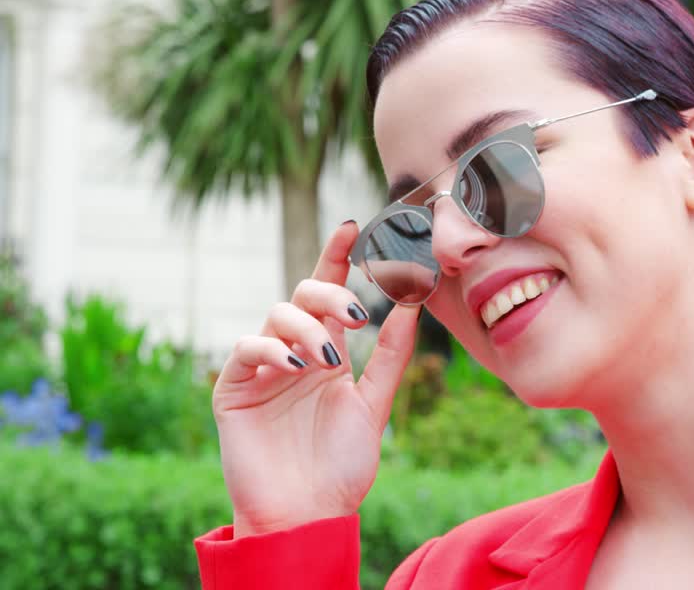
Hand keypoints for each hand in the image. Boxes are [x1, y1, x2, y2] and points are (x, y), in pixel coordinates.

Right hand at [211, 221, 420, 536]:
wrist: (309, 514)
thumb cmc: (341, 466)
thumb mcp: (374, 405)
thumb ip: (390, 357)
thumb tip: (414, 305)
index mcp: (327, 352)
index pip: (329, 294)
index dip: (337, 257)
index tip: (353, 226)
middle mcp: (293, 352)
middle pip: (302, 295)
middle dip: (330, 294)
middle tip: (358, 315)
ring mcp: (261, 369)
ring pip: (276, 316)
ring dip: (308, 328)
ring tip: (328, 359)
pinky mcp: (233, 389)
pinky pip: (245, 349)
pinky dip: (271, 349)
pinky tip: (296, 365)